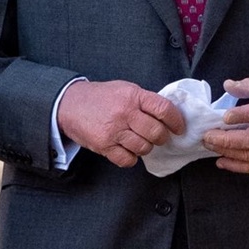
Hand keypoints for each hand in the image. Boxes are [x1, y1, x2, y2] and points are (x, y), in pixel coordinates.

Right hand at [57, 80, 185, 167]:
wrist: (69, 104)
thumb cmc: (99, 97)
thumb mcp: (124, 89)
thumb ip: (144, 100)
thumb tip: (167, 115)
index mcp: (132, 96)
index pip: (164, 109)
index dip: (176, 121)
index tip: (178, 128)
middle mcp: (124, 112)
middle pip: (156, 132)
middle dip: (161, 137)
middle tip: (158, 136)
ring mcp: (114, 130)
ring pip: (144, 148)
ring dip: (145, 147)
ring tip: (138, 140)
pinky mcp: (104, 145)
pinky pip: (128, 159)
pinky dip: (131, 158)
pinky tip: (126, 149)